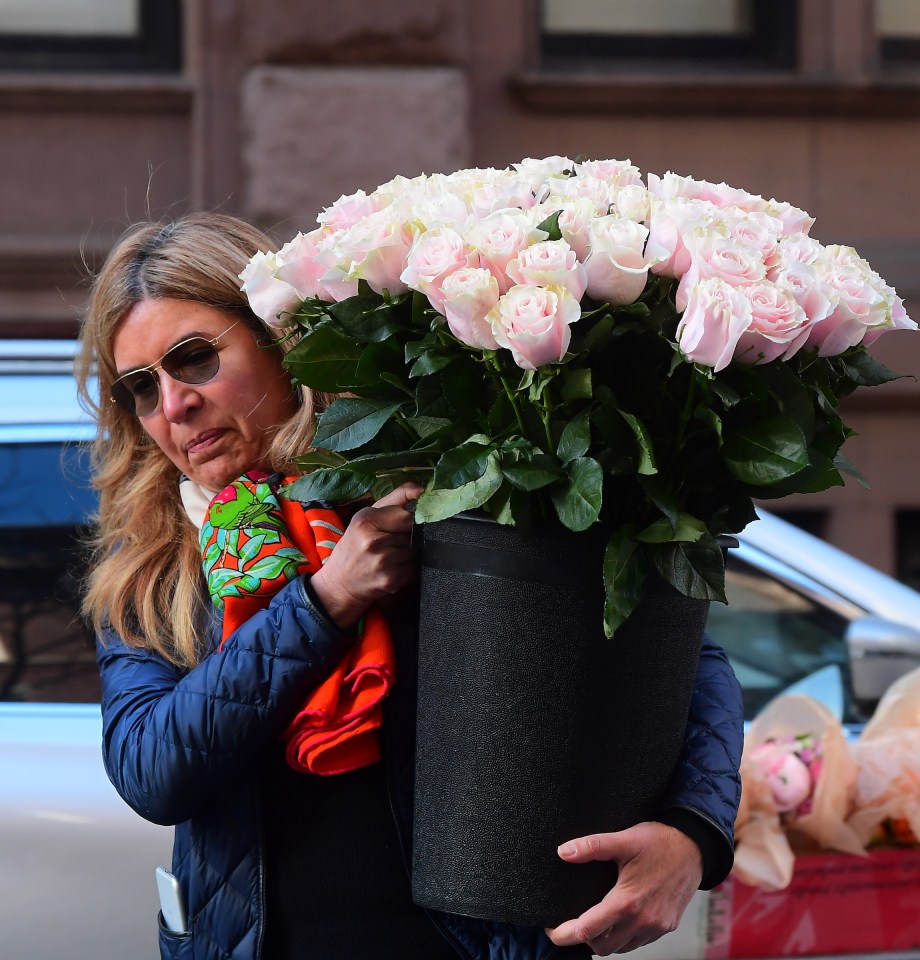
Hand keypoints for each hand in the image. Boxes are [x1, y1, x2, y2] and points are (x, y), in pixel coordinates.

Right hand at [309, 483, 422, 627]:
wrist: (338, 584)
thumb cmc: (354, 546)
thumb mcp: (366, 517)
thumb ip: (395, 499)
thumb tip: (423, 489)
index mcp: (366, 520)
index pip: (408, 514)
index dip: (412, 519)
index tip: (408, 524)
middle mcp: (374, 540)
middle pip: (414, 533)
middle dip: (410, 537)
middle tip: (394, 543)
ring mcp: (383, 561)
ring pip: (416, 551)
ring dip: (410, 554)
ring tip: (392, 556)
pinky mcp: (391, 579)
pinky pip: (415, 568)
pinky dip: (409, 568)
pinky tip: (394, 568)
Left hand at [546, 822, 702, 955]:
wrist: (695, 847)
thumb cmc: (660, 842)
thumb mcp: (624, 839)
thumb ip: (592, 846)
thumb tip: (563, 852)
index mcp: (628, 901)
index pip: (589, 930)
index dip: (566, 934)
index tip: (552, 931)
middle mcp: (643, 920)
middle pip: (602, 946)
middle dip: (583, 938)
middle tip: (570, 923)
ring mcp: (657, 927)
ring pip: (621, 948)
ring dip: (604, 939)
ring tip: (592, 920)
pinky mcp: (666, 926)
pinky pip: (638, 942)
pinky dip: (623, 937)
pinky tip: (617, 920)